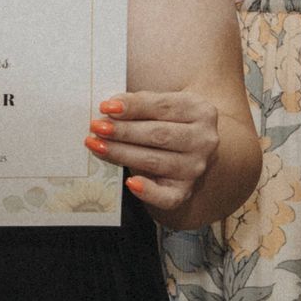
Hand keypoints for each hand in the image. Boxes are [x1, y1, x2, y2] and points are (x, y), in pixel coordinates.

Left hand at [84, 91, 218, 215]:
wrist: (191, 142)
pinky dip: (148, 192)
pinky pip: (168, 197)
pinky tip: (130, 183)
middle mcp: (204, 140)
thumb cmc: (169, 118)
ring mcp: (196, 167)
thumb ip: (140, 103)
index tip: (106, 107)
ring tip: (98, 146)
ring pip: (156, 162)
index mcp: (200, 110)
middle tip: (97, 127)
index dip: (133, 106)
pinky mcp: (186, 190)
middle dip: (123, 132)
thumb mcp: (163, 103)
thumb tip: (110, 108)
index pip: (163, 107)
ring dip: (122, 154)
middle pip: (159, 135)